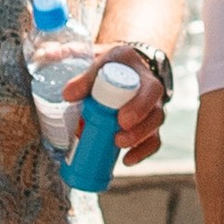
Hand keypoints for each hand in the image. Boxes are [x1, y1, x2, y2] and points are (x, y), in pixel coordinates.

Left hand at [66, 45, 167, 167]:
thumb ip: (82, 76)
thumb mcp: (96, 63)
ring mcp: (152, 107)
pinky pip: (153, 140)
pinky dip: (142, 152)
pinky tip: (127, 160)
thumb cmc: (108, 66)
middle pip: (154, 108)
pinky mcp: (150, 124)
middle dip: (139, 127)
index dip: (137, 105)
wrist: (122, 68)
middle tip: (119, 137)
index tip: (121, 119)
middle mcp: (150, 87)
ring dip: (139, 139)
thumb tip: (67, 95)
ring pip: (155, 124)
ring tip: (119, 146)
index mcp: (137, 69)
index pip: (144, 84)